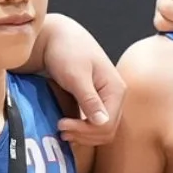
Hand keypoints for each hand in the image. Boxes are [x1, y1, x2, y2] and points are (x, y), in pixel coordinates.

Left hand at [39, 16, 125, 144]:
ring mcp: (106, 100)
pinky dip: (81, 130)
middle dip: (84, 135)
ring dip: (83, 136)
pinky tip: (66, 126)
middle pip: (107, 130)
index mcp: (116, 89)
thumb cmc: (66, 50)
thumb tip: (103, 122)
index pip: (107, 124)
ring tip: (61, 130)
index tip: (61, 125)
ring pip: (101, 130)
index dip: (85, 131)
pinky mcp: (95, 102)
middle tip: (60, 130)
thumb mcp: (76, 75)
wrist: (56, 37)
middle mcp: (115, 97)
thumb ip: (89, 99)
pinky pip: (93, 124)